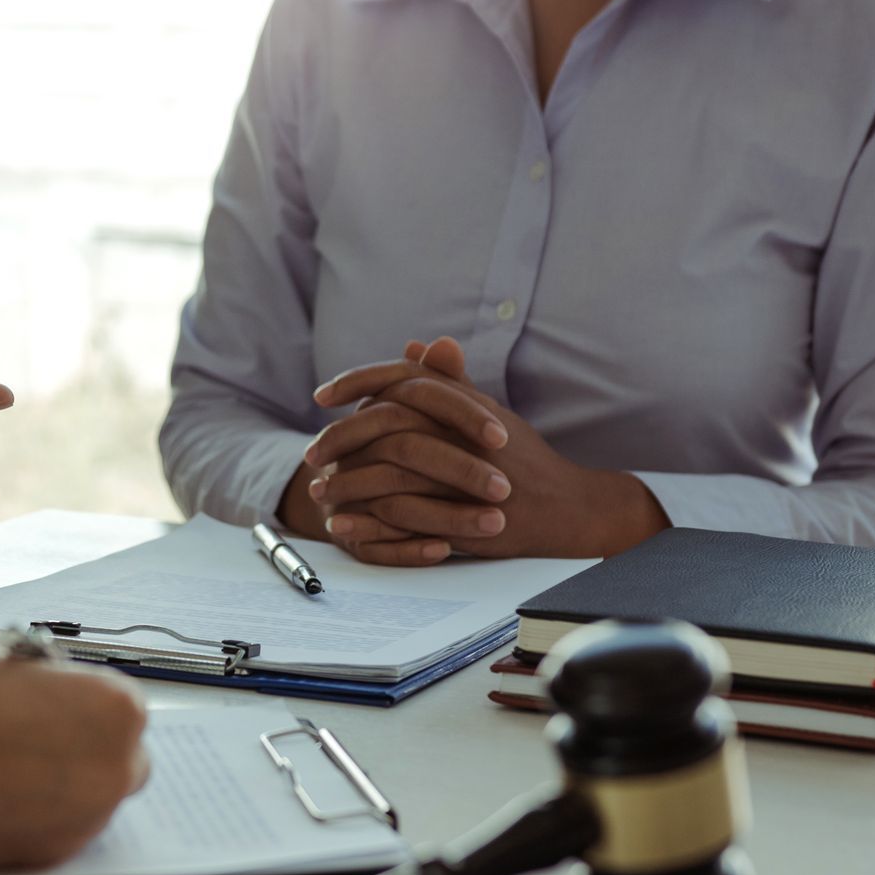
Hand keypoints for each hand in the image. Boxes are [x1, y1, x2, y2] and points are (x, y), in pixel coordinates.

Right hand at [0, 630, 150, 872]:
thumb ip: (39, 667)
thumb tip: (45, 678)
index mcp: (112, 709)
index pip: (120, 702)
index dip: (78, 696)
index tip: (48, 697)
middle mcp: (111, 771)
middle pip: (115, 755)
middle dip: (83, 742)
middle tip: (27, 729)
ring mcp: (82, 820)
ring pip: (88, 796)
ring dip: (60, 779)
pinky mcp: (43, 856)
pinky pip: (57, 827)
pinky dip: (35, 811)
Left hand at [314, 338, 667, 558]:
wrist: (565, 507)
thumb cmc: (522, 457)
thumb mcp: (486, 410)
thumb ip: (449, 382)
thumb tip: (417, 347)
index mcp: (464, 403)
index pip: (402, 379)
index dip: (357, 382)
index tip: (321, 395)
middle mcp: (463, 433)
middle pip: (386, 425)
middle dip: (339, 439)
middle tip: (310, 454)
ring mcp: (464, 477)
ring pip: (388, 474)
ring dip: (347, 485)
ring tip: (319, 494)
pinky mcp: (463, 518)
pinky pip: (404, 519)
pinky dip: (367, 524)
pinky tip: (342, 527)